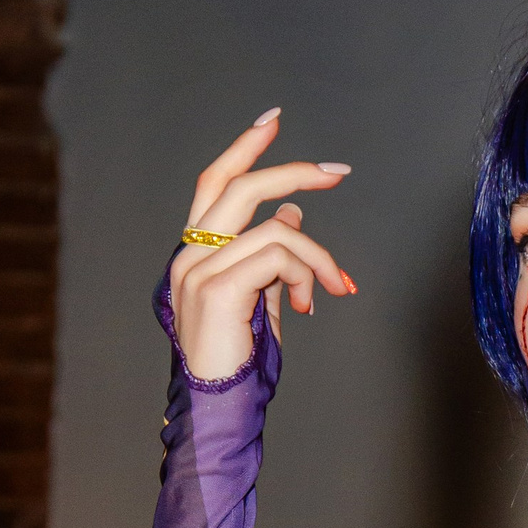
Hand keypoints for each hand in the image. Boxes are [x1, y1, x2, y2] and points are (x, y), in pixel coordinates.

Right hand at [170, 108, 355, 382]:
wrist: (218, 406)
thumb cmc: (239, 362)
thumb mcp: (261, 300)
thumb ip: (272, 257)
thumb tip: (291, 215)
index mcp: (195, 254)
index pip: (215, 184)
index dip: (243, 149)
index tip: (273, 121)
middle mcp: (190, 257)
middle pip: (239, 186)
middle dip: (292, 172)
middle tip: (337, 173)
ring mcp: (199, 271)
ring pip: (275, 230)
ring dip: (317, 258)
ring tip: (330, 289)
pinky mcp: (219, 288)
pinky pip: (278, 257)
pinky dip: (304, 275)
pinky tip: (307, 303)